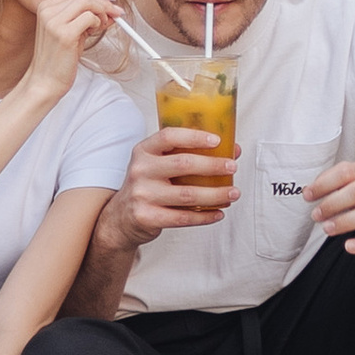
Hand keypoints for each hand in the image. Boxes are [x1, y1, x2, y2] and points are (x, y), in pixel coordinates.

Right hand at [28, 0, 125, 100]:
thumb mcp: (71, 31)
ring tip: (102, 24)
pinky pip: (89, 17)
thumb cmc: (57, 58)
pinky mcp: (64, 34)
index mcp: (46, 7)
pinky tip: (95, 32)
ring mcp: (54, 22)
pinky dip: (98, 22)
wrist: (45, 81)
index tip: (109, 1)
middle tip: (115, 12)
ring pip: (87, 1)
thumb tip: (110, 8)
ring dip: (102, 11)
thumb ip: (86, 17)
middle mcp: (47, 11)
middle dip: (103, 1)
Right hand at [110, 122, 237, 242]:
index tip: (217, 140)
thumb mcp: (158, 164)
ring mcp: (142, 194)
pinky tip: (218, 212)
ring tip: (233, 193)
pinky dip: (205, 216)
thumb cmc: (147, 185)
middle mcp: (140, 170)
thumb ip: (189, 155)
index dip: (194, 136)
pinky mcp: (147, 217)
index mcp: (144, 151)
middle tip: (232, 167)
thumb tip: (232, 151)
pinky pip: (183, 217)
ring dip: (216, 194)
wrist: (120, 217)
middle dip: (213, 165)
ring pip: (187, 194)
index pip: (168, 136)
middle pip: (183, 164)